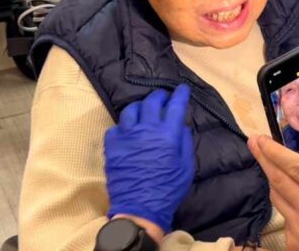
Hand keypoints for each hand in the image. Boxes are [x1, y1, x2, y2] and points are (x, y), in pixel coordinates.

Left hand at [104, 85, 194, 235]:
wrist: (139, 208)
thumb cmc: (167, 190)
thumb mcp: (186, 167)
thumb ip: (185, 143)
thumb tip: (181, 126)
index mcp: (167, 135)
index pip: (175, 106)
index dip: (180, 95)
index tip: (182, 89)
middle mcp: (146, 130)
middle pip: (151, 102)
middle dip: (159, 96)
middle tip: (163, 97)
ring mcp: (126, 137)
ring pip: (131, 110)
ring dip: (140, 106)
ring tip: (144, 110)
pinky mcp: (112, 146)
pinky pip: (116, 127)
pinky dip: (124, 126)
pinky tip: (128, 131)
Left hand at [248, 134, 298, 250]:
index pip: (297, 166)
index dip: (276, 151)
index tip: (262, 138)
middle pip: (279, 179)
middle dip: (263, 157)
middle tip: (253, 142)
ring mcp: (297, 228)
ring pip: (277, 198)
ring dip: (274, 181)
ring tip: (273, 168)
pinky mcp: (292, 244)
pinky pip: (286, 219)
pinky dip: (289, 209)